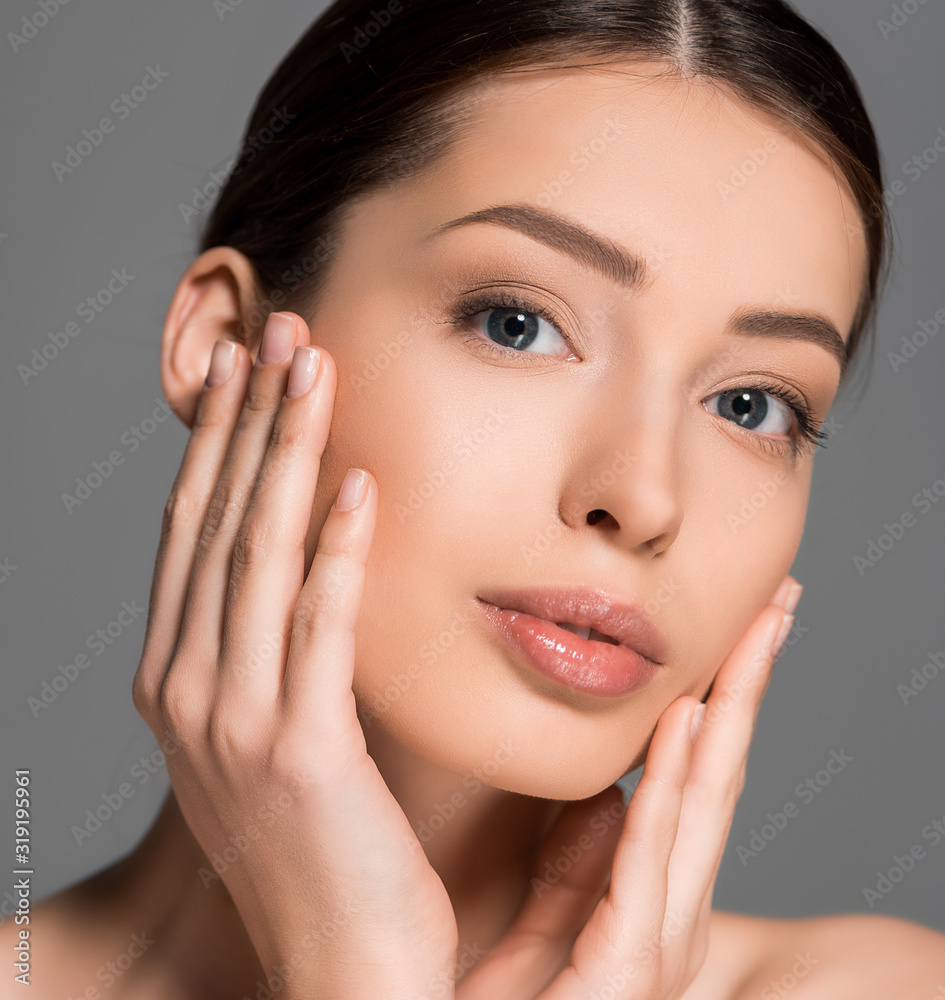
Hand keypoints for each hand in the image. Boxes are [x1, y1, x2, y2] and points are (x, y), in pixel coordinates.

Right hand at [132, 312, 458, 998]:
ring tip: (316, 371)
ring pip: (258, 557)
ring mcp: (234, 725)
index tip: (258, 366)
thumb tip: (316, 557)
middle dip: (251, 421)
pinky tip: (361, 485)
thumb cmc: (323, 844)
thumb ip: (281, 647)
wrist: (340, 966)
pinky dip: (337, 553)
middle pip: (218, 523)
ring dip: (289, 455)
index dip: (225, 443)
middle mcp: (186, 692)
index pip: (198, 532)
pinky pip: (318, 630)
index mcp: (179, 680)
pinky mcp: (300, 755)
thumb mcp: (277, 732)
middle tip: (284, 331)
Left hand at [454, 577, 800, 999]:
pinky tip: (688, 721)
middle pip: (718, 774)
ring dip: (732, 711)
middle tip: (779, 601)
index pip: (696, 773)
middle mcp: (666, 913)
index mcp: (650, 894)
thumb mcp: (554, 915)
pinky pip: (647, 864)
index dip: (727, 695)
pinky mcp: (621, 979)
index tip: (745, 622)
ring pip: (702, 804)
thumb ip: (584, 857)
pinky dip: (671, 790)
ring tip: (755, 630)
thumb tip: (610, 790)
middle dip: (752, 686)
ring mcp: (655, 947)